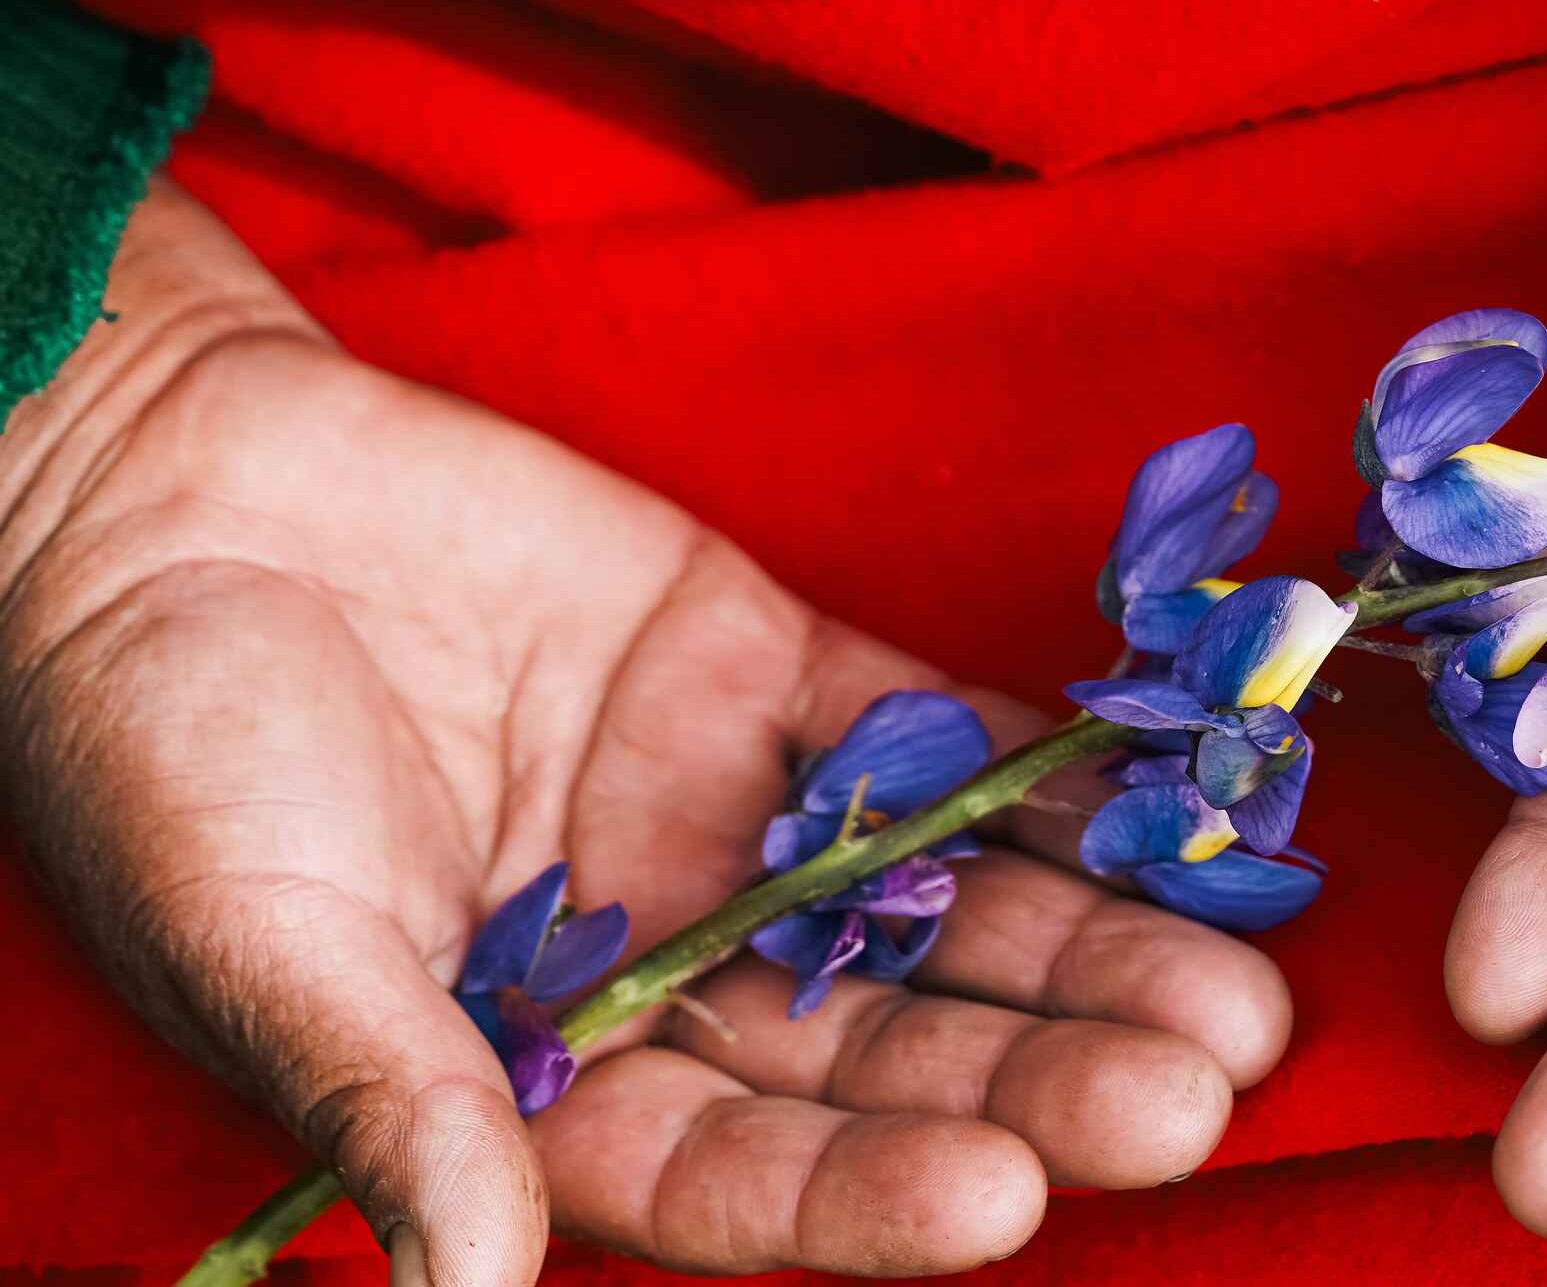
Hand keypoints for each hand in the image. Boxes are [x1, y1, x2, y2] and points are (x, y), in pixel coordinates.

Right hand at [0, 182, 1288, 1283]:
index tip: (1006, 1196)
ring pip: (942, 911)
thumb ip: (388, 1089)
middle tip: (1197, 1091)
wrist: (166, 487)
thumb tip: (469, 1283)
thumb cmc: (158, 740)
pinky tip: (1169, 807)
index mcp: (546, 1078)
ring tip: (1240, 991)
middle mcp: (671, 969)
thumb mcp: (257, 932)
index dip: (872, 1190)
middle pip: (887, 1051)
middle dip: (1041, 1076)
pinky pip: (931, 739)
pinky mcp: (776, 672)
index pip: (742, 1170)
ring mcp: (737, 820)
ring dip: (1091, 945)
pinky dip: (1046, 776)